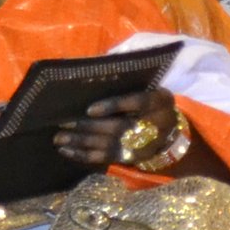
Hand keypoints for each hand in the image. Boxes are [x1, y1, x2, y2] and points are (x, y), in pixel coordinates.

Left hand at [53, 87, 184, 170]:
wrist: (169, 132)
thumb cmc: (152, 104)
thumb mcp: (152, 89)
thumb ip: (132, 84)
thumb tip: (101, 72)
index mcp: (159, 101)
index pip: (138, 102)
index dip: (114, 106)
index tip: (90, 109)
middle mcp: (154, 124)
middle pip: (118, 127)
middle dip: (89, 126)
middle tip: (64, 123)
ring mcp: (142, 144)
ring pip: (108, 144)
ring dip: (81, 142)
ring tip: (60, 138)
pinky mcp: (130, 157)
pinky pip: (104, 158)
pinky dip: (83, 155)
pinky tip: (66, 150)